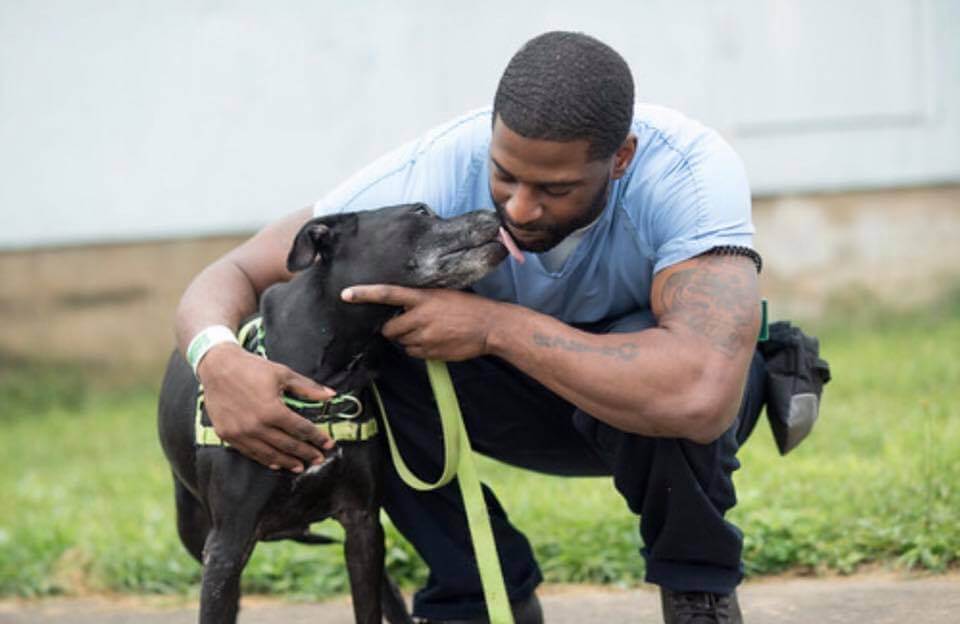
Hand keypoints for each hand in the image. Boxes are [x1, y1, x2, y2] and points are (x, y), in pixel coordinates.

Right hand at [197, 343, 336, 472]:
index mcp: (272, 410)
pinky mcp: (228, 435)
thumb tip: (331, 395)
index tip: (329, 444)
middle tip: (319, 459)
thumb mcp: (283, 374)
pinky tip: (277, 463)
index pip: (301, 429)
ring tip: (301, 466)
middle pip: (288, 445)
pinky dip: (265, 459)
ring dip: (288, 461)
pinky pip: (250, 453)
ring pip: (269, 454)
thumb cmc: (252, 367)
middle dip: (306, 453)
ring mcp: (240, 433)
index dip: (317, 438)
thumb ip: (308, 388)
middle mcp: (256, 425)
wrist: (217, 366)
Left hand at [341, 285, 502, 360]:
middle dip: (394, 328)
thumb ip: (421, 300)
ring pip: (402, 342)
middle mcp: (421, 317)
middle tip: (409, 323)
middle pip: (389, 328)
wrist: (490, 326)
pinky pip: (414, 353)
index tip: (346, 294)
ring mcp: (425, 336)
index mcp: (423, 297)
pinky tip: (436, 340)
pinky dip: (419, 349)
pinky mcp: (431, 352)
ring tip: (430, 330)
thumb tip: (402, 308)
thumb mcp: (444, 295)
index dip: (365, 294)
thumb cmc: (468, 307)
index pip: (388, 294)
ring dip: (409, 338)